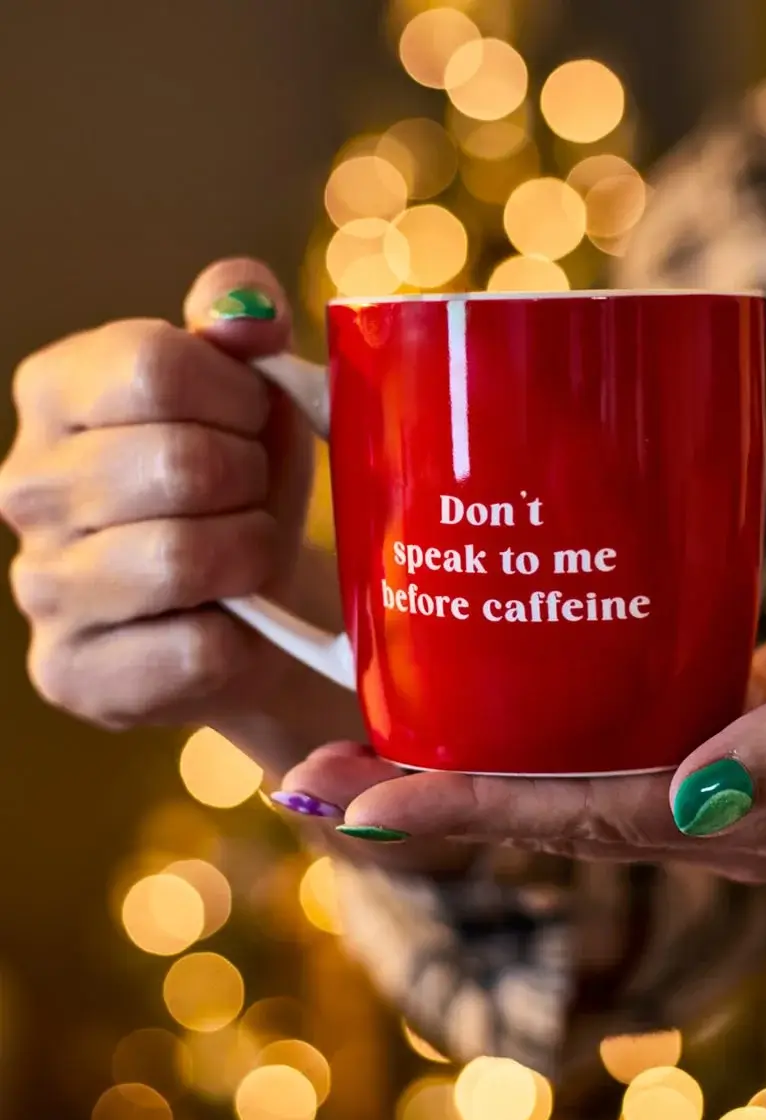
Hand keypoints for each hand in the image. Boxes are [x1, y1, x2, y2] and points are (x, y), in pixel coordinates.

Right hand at [0, 259, 318, 729]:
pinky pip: (196, 650)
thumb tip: (248, 312)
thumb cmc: (243, 488)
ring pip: (183, 558)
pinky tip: (231, 624)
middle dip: (251, 483)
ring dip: (249, 556)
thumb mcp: (249, 391)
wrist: (250, 613)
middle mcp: (25, 486)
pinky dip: (244, 638)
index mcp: (56, 391)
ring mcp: (40, 586)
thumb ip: (241, 321)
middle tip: (251, 500)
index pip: (156, 365)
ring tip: (246, 557)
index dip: (239, 397)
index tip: (253, 423)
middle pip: (179, 463)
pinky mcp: (71, 673)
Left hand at [274, 540, 765, 882]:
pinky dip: (513, 735)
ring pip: (551, 781)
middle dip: (422, 802)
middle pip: (538, 812)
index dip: (464, 810)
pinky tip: (462, 705)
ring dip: (450, 771)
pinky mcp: (701, 730)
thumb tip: (697, 800)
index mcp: (741, 816)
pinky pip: (587, 743)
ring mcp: (699, 777)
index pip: (574, 819)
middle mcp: (705, 811)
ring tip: (349, 755)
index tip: (358, 805)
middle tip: (307, 782)